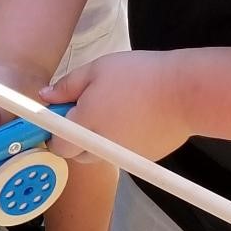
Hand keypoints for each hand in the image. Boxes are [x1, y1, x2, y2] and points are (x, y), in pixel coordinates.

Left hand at [40, 50, 191, 164]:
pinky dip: (120, 142)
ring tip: (115, 112)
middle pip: (75, 153)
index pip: (56, 145)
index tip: (60, 118)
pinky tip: (133, 120)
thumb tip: (45, 96)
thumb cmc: (141, 76)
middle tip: (89, 110)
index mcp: (83, 125)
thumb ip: (67, 85)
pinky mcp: (137, 161)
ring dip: (97, 140)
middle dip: (75, 136)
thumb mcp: (97, 69)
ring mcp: (118, 158)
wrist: (185, 93)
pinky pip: (119, 155)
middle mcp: (97, 148)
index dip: (54, 132)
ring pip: (97, 155)